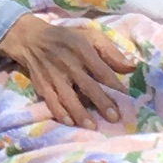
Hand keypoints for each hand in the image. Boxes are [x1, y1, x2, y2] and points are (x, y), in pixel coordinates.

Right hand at [0, 12, 131, 130]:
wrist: (31, 39)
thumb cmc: (67, 38)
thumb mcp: (90, 36)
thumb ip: (111, 51)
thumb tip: (131, 67)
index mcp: (83, 49)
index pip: (102, 71)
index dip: (115, 86)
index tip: (127, 99)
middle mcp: (68, 63)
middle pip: (87, 86)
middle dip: (101, 103)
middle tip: (114, 118)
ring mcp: (53, 76)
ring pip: (68, 98)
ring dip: (80, 113)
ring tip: (92, 126)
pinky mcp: (42, 85)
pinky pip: (51, 102)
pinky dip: (60, 113)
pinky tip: (70, 122)